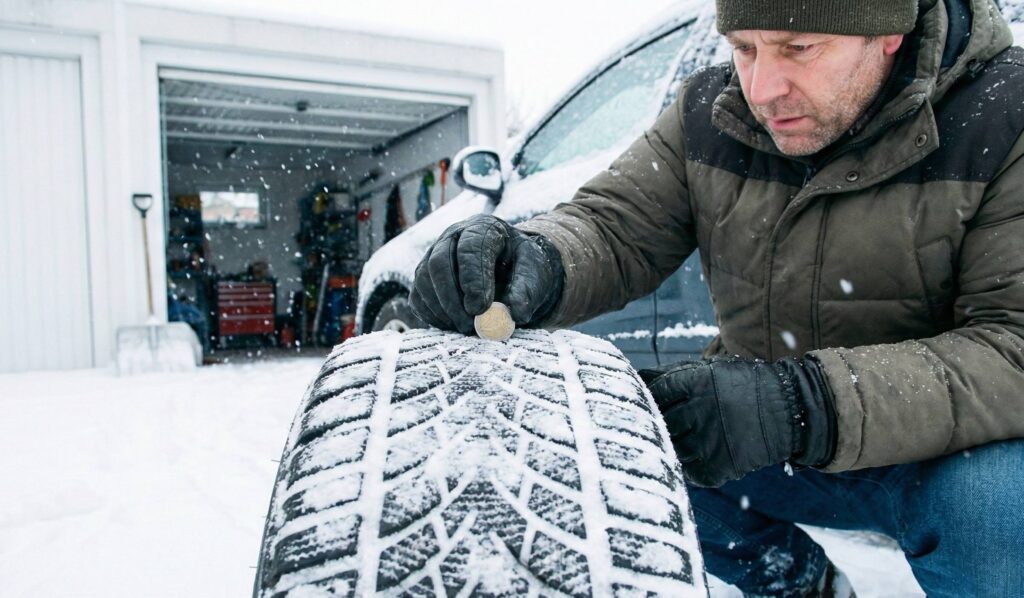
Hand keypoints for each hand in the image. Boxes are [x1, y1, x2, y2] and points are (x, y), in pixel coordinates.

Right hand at [409, 214, 563, 333]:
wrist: (511, 273)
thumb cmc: (523, 269)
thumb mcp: (535, 274)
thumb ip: (527, 291)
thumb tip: (514, 313)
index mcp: (484, 228)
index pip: (471, 247)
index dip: (472, 278)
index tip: (480, 308)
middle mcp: (453, 236)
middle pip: (439, 262)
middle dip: (452, 298)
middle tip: (468, 326)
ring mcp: (434, 254)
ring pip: (424, 280)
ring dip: (442, 310)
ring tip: (466, 329)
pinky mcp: (425, 277)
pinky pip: (418, 297)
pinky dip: (432, 316)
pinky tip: (453, 326)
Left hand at [639, 357, 836, 486]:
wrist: (788, 411)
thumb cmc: (742, 386)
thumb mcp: (710, 370)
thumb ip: (673, 374)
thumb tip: (635, 377)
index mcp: (697, 383)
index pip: (655, 392)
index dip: (646, 397)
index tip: (642, 401)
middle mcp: (701, 411)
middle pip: (660, 422)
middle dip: (657, 423)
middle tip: (658, 424)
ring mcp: (710, 441)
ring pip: (672, 448)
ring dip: (673, 445)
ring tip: (683, 438)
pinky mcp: (720, 467)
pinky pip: (689, 472)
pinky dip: (690, 466)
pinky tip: (699, 454)